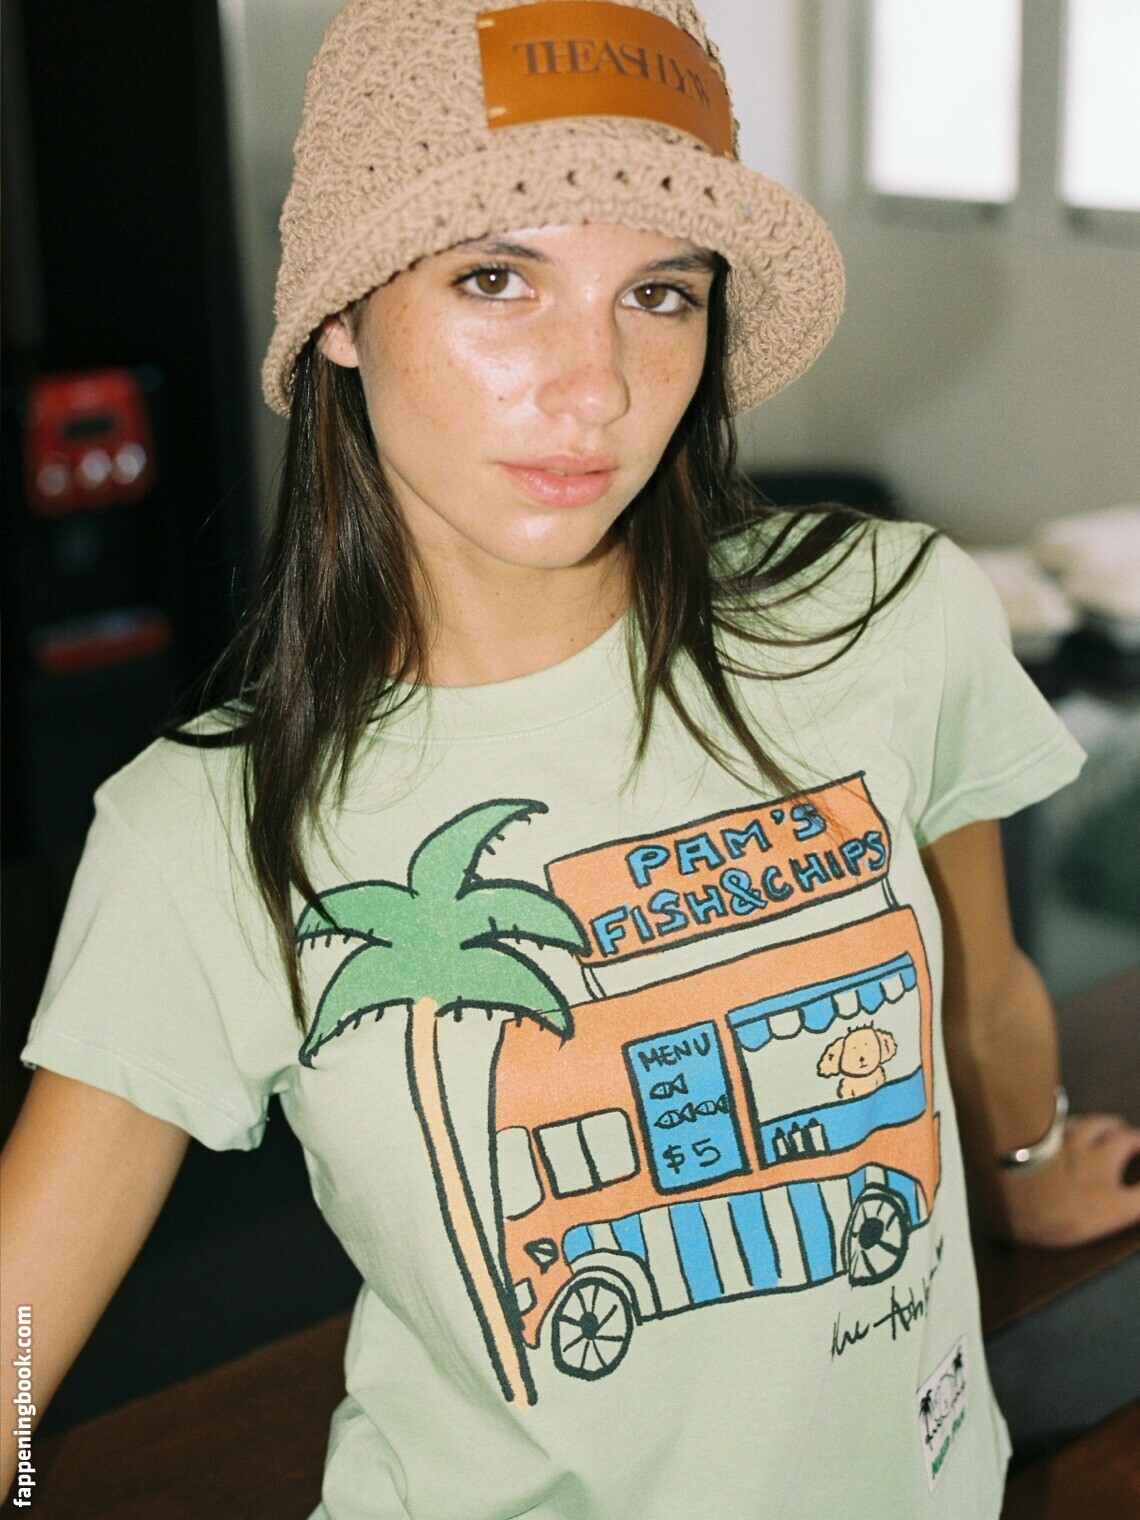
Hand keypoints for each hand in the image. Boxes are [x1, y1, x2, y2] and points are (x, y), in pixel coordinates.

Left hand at [998, 1112, 1139, 1248]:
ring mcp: (1052, 1142)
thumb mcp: (1119, 1209)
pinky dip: (1057, 1126)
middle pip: (1099, 1125)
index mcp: (1103, 1157)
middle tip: (1119, 1125)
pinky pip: (1046, 1129)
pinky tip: (1055, 1129)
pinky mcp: (1030, 1143)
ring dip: (1085, 1121)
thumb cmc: (1075, 1211)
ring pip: (1072, 1122)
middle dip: (1113, 1124)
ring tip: (1090, 1123)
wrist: (1025, 1203)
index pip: (1127, 1139)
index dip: (1137, 1140)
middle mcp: (1079, 1142)